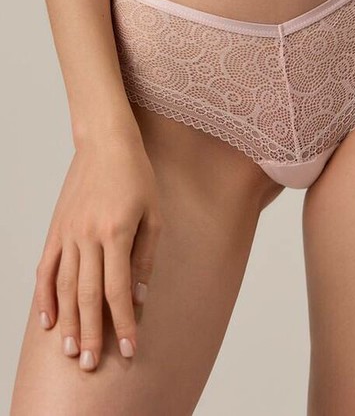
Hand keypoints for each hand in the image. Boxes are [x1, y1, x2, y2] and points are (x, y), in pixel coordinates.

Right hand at [35, 131, 162, 370]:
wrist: (106, 144)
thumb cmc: (137, 176)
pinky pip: (46, 268)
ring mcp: (68, 234)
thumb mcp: (154, 213)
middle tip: (90, 365)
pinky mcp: (56, 229)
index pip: (118, 290)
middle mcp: (88, 237)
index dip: (123, 324)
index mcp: (117, 233)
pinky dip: (44, 296)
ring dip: (67, 322)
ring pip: (64, 287)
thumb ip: (146, 255)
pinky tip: (46, 320)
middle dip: (90, 333)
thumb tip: (140, 296)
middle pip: (87, 295)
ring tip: (69, 351)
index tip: (128, 350)